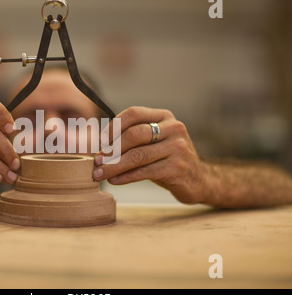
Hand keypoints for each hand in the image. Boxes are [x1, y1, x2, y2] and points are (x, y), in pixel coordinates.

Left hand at [93, 106, 208, 204]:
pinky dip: (126, 177)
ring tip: (100, 173)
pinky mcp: (177, 168)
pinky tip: (115, 180)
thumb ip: (133, 138)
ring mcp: (178, 148)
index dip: (114, 126)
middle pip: (134, 135)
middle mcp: (173, 128)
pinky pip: (144, 172)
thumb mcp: (154, 142)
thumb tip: (99, 145)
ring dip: (114, 166)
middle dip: (111, 149)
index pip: (134, 113)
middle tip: (96, 161)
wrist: (198, 179)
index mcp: (164, 116)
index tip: (100, 141)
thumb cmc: (167, 159)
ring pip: (137, 156)